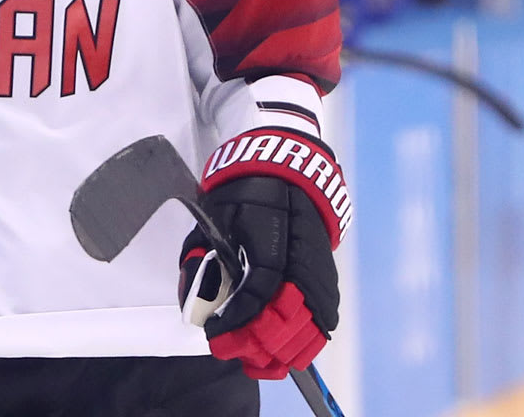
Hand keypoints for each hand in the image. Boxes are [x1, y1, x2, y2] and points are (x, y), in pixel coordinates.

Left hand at [178, 129, 346, 379]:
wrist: (284, 164)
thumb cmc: (243, 192)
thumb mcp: (213, 219)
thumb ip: (203, 259)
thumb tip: (196, 300)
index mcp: (267, 242)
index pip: (256, 295)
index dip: (237, 322)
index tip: (218, 336)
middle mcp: (298, 257)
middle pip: (288, 316)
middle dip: (261, 342)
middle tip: (237, 352)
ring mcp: (318, 263)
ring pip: (313, 318)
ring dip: (290, 345)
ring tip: (267, 361)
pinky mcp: (327, 267)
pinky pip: (326, 308)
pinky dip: (313, 331)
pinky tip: (298, 345)